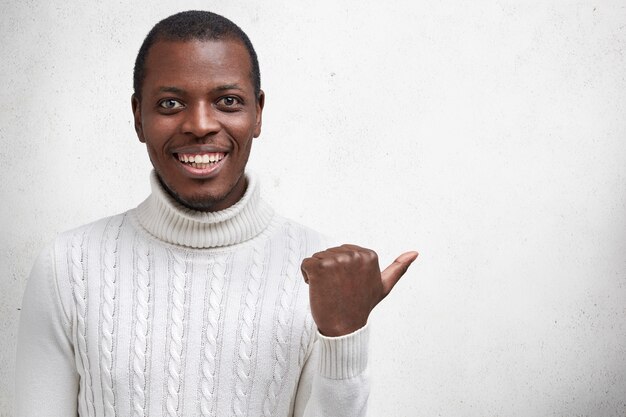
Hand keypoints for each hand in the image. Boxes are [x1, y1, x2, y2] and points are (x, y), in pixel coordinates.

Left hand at [301, 244, 417, 336]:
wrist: (344, 328)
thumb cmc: (361, 306)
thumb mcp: (383, 286)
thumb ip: (398, 268)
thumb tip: (415, 253)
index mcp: (369, 255)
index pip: (343, 251)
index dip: (342, 269)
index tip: (350, 285)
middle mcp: (354, 254)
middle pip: (329, 253)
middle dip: (330, 270)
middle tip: (340, 290)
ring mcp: (337, 260)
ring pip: (317, 258)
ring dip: (318, 274)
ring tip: (330, 291)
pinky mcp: (319, 267)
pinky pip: (305, 264)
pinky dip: (307, 277)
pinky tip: (318, 290)